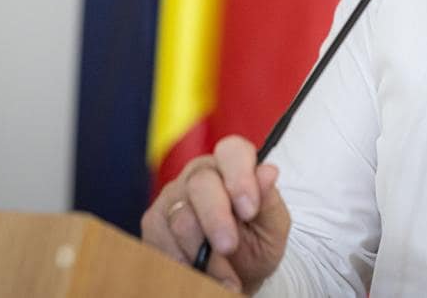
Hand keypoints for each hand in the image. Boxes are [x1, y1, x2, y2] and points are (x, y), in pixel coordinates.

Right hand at [141, 135, 290, 293]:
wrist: (236, 276)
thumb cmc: (257, 244)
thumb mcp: (272, 227)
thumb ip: (269, 200)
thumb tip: (268, 171)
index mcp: (232, 166)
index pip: (232, 151)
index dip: (240, 177)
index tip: (249, 210)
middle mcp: (199, 174)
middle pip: (200, 183)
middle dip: (216, 219)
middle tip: (229, 247)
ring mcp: (173, 196)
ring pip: (181, 217)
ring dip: (204, 252)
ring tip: (224, 275)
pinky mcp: (154, 223)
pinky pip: (162, 240)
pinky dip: (184, 263)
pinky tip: (200, 275)